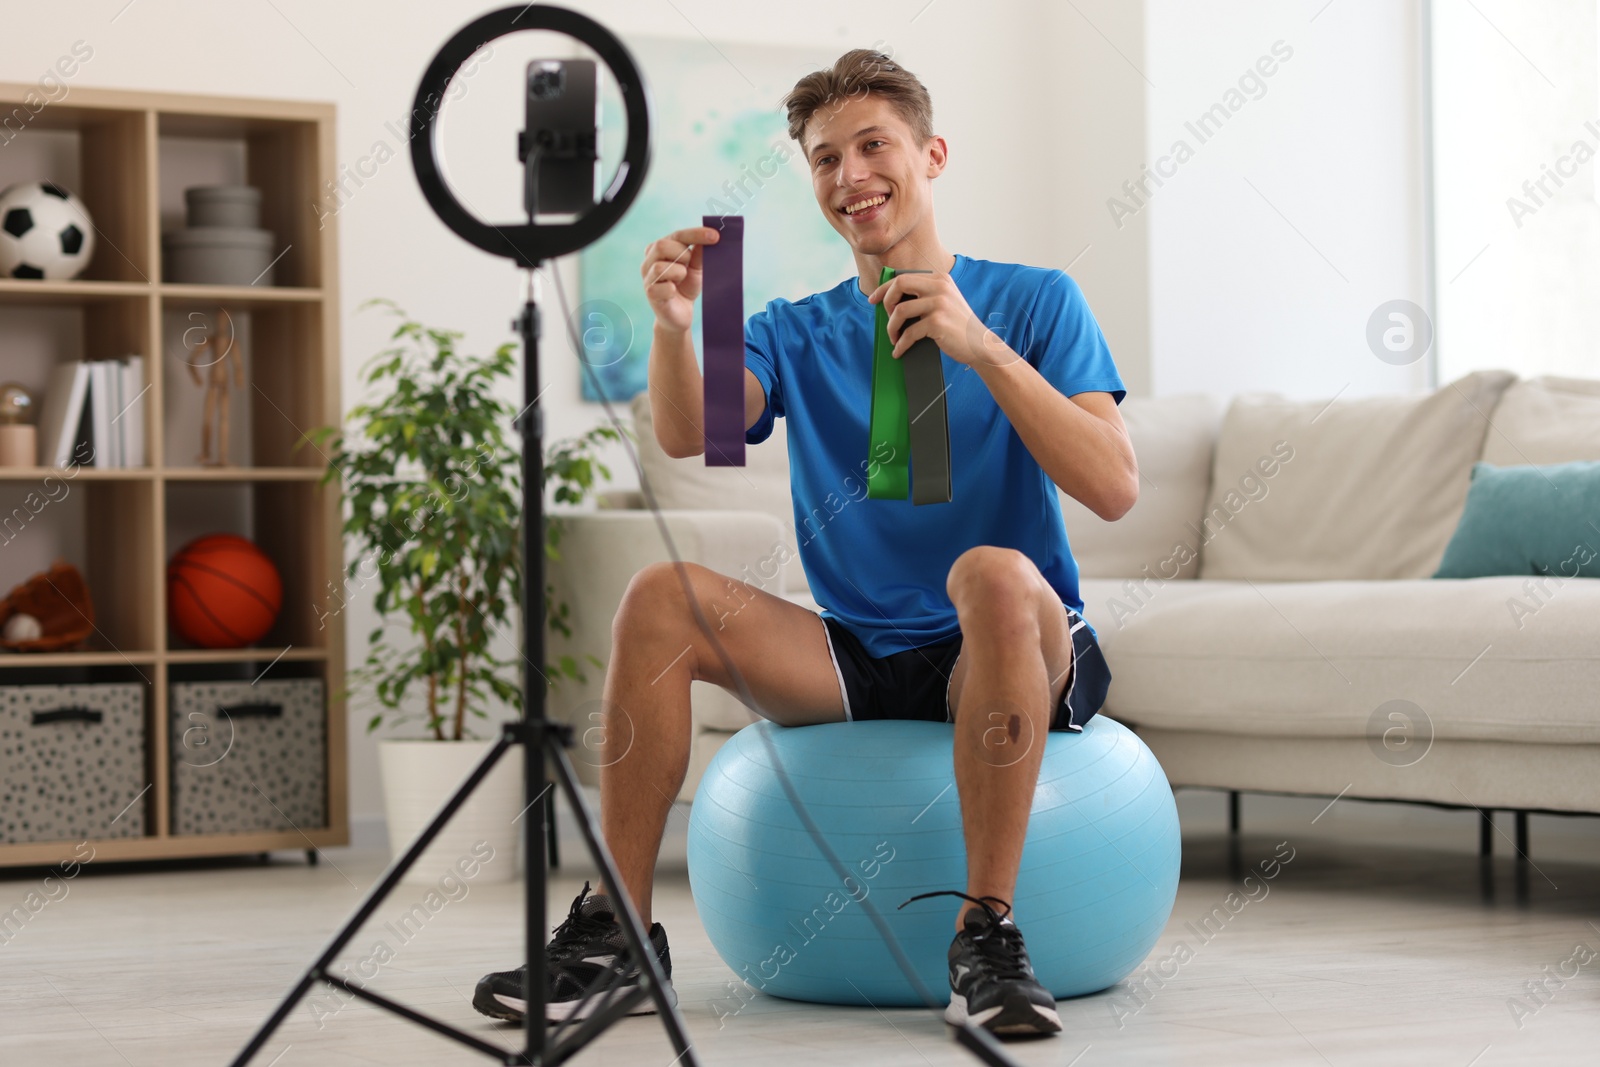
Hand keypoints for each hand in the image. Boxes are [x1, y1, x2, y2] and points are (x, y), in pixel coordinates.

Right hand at [641, 226, 718, 333]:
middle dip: (682, 254)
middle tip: (689, 265)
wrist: (681, 314)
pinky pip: (662, 287)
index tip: (715, 236)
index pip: (677, 235)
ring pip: (660, 267)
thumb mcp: (696, 269)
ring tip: (681, 280)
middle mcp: (650, 261)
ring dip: (678, 273)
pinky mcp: (650, 294)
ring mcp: (648, 277)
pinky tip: (674, 292)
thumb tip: (709, 236)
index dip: (695, 234)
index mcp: (660, 249)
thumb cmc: (686, 287)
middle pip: (661, 246)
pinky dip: (672, 289)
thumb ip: (699, 254)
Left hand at [868, 270, 1016, 367]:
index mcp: (939, 279)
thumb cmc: (958, 326)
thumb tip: (892, 301)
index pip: (904, 277)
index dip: (884, 288)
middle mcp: (939, 287)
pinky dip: (901, 344)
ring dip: (892, 327)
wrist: (980, 344)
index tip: (874, 299)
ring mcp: (939, 303)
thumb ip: (925, 295)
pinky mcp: (937, 322)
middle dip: (886, 302)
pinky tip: (899, 350)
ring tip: (894, 338)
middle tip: (885, 317)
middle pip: (899, 285)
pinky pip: (909, 333)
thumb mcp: (945, 301)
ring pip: (900, 311)